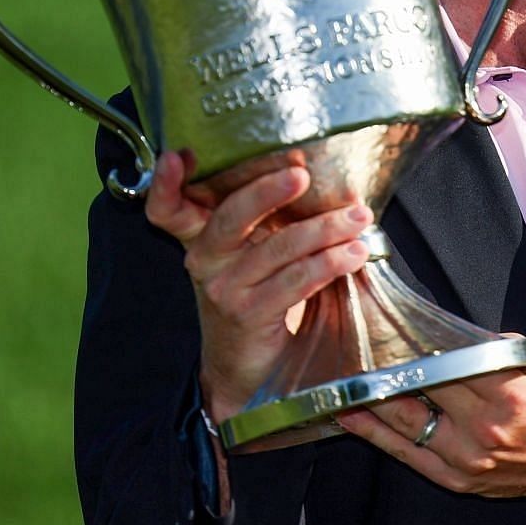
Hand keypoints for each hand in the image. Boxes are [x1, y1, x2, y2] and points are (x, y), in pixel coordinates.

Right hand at [144, 151, 373, 422]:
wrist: (250, 368)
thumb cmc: (262, 298)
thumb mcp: (258, 253)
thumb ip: (275, 219)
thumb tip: (335, 184)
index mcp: (202, 237)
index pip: (167, 209)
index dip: (166, 184)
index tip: (178, 156)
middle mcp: (205, 260)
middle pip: (231, 217)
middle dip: (267, 191)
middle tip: (302, 175)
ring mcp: (223, 289)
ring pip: (277, 248)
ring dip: (325, 230)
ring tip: (359, 218)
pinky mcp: (248, 315)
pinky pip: (295, 281)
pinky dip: (329, 263)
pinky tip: (353, 254)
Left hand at [336, 349, 525, 519]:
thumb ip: (487, 347)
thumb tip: (441, 332)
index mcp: (505, 390)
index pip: (442, 362)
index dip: (409, 346)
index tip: (386, 331)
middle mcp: (483, 427)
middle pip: (416, 391)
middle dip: (382, 371)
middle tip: (354, 350)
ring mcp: (467, 458)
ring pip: (403, 425)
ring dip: (369, 402)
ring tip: (342, 382)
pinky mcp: (459, 480)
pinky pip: (408, 455)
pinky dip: (377, 435)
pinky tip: (354, 417)